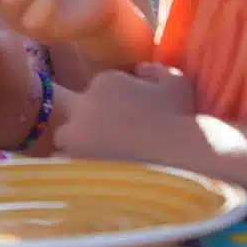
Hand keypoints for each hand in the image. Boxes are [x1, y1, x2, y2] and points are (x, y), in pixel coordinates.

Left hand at [54, 63, 194, 159]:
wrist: (178, 156)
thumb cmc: (181, 119)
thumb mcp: (177, 84)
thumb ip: (157, 70)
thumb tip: (141, 68)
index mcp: (106, 81)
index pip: (100, 91)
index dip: (113, 107)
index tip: (128, 123)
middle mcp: (85, 102)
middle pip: (79, 112)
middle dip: (91, 124)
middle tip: (112, 144)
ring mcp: (76, 131)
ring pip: (67, 136)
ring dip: (79, 145)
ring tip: (101, 163)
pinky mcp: (73, 159)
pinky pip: (65, 162)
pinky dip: (74, 167)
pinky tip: (95, 178)